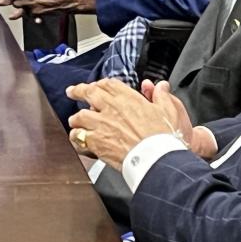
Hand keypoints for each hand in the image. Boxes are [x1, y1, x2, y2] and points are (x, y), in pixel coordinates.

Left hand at [66, 79, 207, 168]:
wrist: (156, 158)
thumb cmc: (162, 136)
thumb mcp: (168, 111)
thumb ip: (162, 96)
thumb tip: (161, 87)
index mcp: (127, 98)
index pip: (107, 84)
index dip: (99, 84)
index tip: (95, 85)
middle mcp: (110, 109)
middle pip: (88, 93)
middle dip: (77, 91)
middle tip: (72, 92)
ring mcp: (101, 125)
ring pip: (79, 116)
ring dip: (76, 118)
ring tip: (75, 121)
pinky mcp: (96, 142)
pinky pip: (78, 137)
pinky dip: (76, 138)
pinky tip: (77, 139)